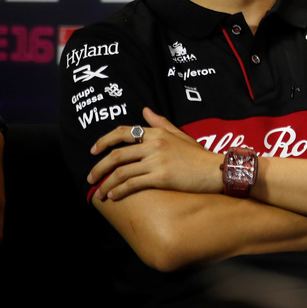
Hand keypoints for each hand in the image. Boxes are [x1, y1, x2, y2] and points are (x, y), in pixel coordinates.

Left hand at [88, 108, 223, 200]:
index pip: (123, 132)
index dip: (104, 141)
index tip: (93, 151)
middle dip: (98, 168)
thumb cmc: (198, 155)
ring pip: (121, 172)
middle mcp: (155, 144)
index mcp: (158, 133)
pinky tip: (114, 197)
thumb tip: (144, 110)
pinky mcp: (161, 177)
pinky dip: (119, 191)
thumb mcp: (180, 135)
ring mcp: (157, 161)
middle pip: (116, 155)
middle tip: (91, 178)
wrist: (216, 170)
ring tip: (100, 194)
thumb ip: (161, 122)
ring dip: (106, 185)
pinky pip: (132, 184)